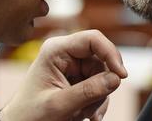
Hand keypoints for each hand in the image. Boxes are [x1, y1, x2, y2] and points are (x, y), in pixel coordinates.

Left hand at [0, 30, 126, 120]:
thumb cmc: (30, 114)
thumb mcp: (59, 105)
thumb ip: (88, 91)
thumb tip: (116, 79)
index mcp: (56, 50)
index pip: (92, 39)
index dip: (111, 53)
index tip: (122, 76)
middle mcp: (66, 54)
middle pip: (101, 61)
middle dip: (102, 86)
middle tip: (93, 109)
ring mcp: (72, 67)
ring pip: (103, 76)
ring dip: (99, 99)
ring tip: (84, 115)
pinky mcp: (77, 80)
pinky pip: (99, 87)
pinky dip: (97, 103)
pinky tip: (88, 116)